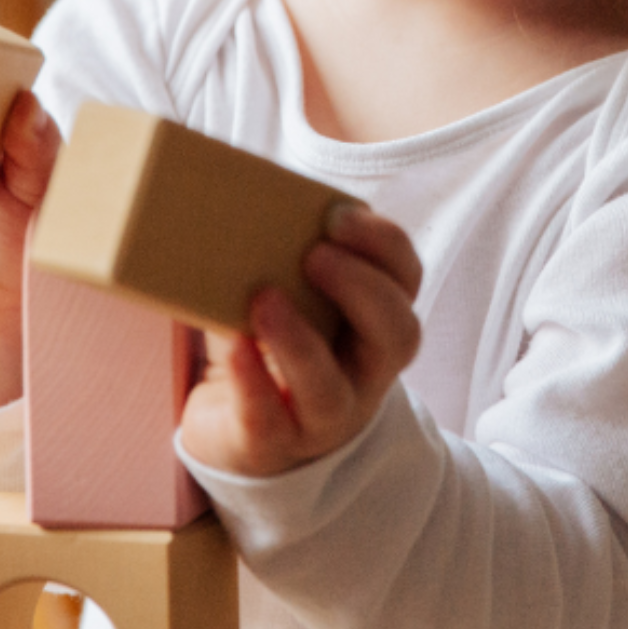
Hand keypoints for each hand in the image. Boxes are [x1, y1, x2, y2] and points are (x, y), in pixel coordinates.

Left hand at [179, 205, 421, 477]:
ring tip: (263, 299)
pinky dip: (251, 382)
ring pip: (330, 391)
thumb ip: (272, 247)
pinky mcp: (270, 446)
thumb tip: (222, 183)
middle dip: (362, 289)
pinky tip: (233, 346)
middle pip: (397, 335)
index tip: (337, 214)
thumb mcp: (282, 287)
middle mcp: (363, 372)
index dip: (383, 244)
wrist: (236, 427)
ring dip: (299, 341)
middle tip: (314, 254)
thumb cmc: (267, 338)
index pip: (405, 278)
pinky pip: (268, 421)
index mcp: (374, 320)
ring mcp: (322, 418)